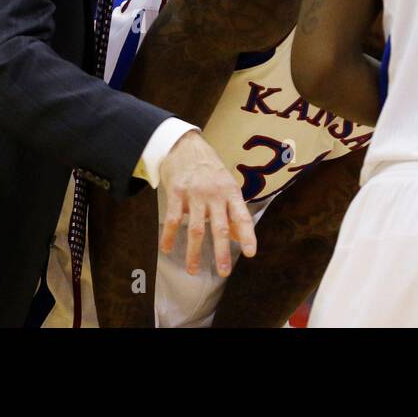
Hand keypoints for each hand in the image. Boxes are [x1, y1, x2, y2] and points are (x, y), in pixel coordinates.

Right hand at [157, 131, 256, 276]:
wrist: (184, 145)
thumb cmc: (209, 168)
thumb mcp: (227, 184)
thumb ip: (233, 209)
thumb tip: (240, 236)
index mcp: (230, 191)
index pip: (242, 216)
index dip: (247, 235)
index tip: (251, 253)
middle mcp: (214, 194)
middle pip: (219, 227)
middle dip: (222, 251)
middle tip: (224, 271)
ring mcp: (194, 194)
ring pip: (195, 229)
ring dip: (193, 252)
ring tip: (193, 271)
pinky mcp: (176, 193)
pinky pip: (172, 219)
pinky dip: (168, 236)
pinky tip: (166, 249)